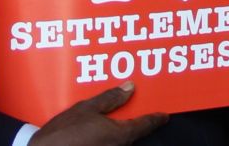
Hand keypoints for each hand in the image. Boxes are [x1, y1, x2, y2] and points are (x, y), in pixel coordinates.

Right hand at [32, 83, 166, 143]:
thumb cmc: (63, 133)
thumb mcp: (86, 108)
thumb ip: (110, 98)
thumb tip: (130, 88)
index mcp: (120, 135)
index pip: (145, 125)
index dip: (156, 118)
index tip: (165, 115)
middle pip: (133, 133)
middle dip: (136, 121)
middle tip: (137, 107)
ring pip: (120, 140)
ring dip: (120, 128)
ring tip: (116, 114)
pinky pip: (109, 144)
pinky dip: (109, 135)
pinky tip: (101, 127)